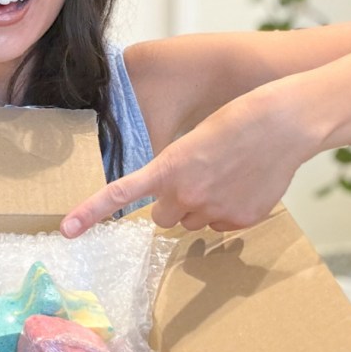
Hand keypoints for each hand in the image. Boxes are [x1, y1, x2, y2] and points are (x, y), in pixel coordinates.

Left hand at [60, 89, 309, 236]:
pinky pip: (220, 228)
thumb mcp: (192, 142)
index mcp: (169, 168)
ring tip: (224, 177)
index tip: (67, 230)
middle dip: (171, 205)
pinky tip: (242, 187)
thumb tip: (176, 205)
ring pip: (192, 224)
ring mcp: (214, 211)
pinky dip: (226, 214)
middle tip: (194, 180)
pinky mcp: (240, 221)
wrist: (283, 123)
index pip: (121, 194)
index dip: (91, 213)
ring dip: (199, 210)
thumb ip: (176, 175)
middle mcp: (187, 194)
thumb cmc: (236, 121)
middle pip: (162, 218)